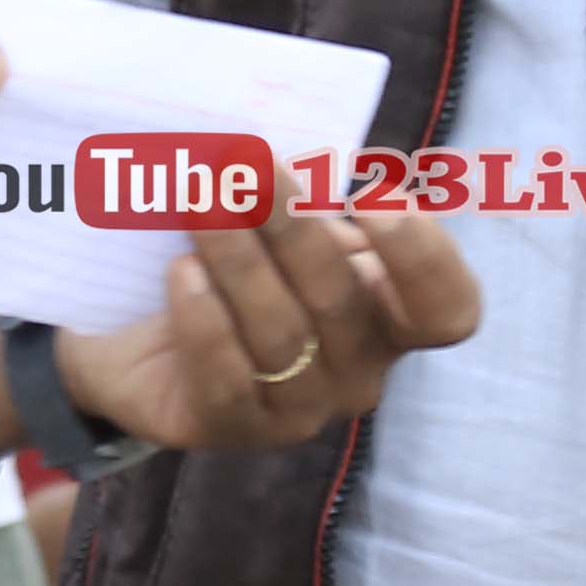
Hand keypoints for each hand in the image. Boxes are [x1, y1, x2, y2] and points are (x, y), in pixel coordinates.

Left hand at [56, 190, 480, 451]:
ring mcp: (302, 409)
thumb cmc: (232, 263)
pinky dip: (206, 321)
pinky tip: (183, 274)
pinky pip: (229, 380)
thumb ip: (303, 196)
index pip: (447, 310)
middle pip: (342, 299)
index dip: (424, 260)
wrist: (138, 332)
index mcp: (389, 314)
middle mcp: (359, 370)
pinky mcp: (236, 429)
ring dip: (238, 259)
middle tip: (242, 165)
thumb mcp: (278, 222)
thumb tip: (280, 156)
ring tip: (199, 202)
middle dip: (292, 224)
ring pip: (282, 335)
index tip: (373, 196)